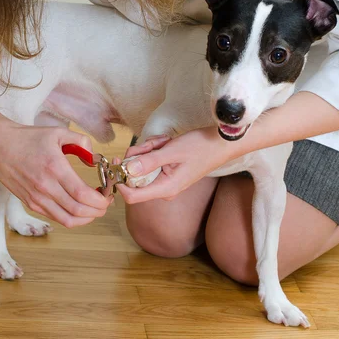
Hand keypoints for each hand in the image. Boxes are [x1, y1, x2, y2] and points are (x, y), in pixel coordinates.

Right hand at [0, 120, 111, 226]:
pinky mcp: (31, 203)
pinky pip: (56, 218)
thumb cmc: (28, 138)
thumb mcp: (58, 132)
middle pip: (78, 210)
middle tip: (106, 203)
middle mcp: (45, 187)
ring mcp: (37, 198)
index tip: (108, 196)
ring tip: (95, 208)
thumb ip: (81, 142)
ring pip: (67, 220)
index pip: (82, 194)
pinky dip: (72, 217)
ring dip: (86, 218)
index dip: (100, 200)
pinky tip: (79, 207)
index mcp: (54, 168)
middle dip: (98, 210)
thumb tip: (94, 159)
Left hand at [118, 127, 237, 202]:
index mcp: (165, 188)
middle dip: (139, 155)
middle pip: (135, 177)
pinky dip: (154, 149)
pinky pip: (151, 161)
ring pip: (142, 165)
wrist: (220, 143)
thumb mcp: (171, 151)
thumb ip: (149, 161)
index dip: (120, 180)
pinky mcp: (166, 172)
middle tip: (154, 144)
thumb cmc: (200, 147)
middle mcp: (163, 189)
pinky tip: (166, 143)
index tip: (118, 161)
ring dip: (148, 149)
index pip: (131, 196)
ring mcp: (165, 181)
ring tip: (164, 142)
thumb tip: (127, 170)